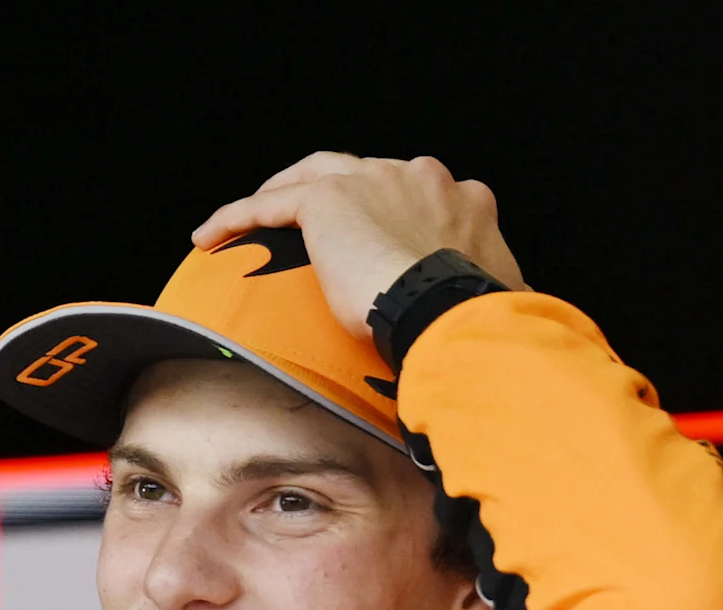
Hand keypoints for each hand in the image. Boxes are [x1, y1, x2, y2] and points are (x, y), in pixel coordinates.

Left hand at [191, 153, 526, 342]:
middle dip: (340, 197)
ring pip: (312, 175)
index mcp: (464, 200)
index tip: (381, 245)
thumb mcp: (495, 301)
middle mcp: (420, 176)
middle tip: (314, 229)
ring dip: (282, 193)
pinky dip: (237, 217)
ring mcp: (373, 180)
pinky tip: (209, 238)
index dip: (394, 216)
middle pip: (364, 176)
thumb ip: (490, 296)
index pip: (418, 196)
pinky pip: (269, 205)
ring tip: (254, 219)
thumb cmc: (477, 322)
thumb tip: (513, 316)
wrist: (449, 314)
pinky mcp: (328, 199)